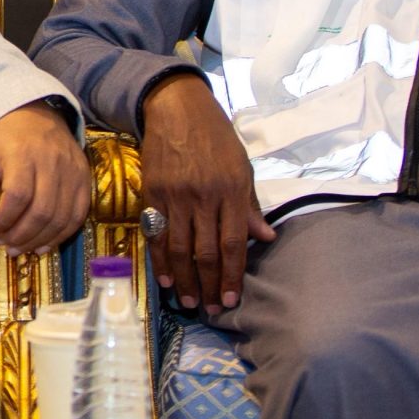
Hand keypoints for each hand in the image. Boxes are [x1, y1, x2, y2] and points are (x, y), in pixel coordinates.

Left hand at [0, 102, 89, 253]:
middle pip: (41, 211)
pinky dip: (60, 236)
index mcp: (23, 154)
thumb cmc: (7, 138)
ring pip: (61, 218)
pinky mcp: (85, 180)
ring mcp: (73, 172)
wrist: (38, 114)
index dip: (3, 221)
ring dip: (39, 240)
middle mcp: (53, 163)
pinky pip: (78, 216)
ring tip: (19, 248)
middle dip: (20, 236)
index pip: (17, 196)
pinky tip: (43, 245)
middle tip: (4, 245)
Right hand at [137, 72, 275, 311]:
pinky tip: (166, 279)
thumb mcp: (242, 167)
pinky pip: (157, 233)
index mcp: (232, 190)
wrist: (176, 108)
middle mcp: (204, 196)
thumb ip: (250, 205)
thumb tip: (265, 238)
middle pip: (206, 250)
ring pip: (180, 247)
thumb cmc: (216, 138)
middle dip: (210, 284)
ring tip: (190, 302)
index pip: (234, 242)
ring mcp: (176, 196)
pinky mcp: (152, 193)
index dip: (233, 274)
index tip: (232, 299)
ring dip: (185, 279)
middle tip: (212, 310)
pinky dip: (161, 259)